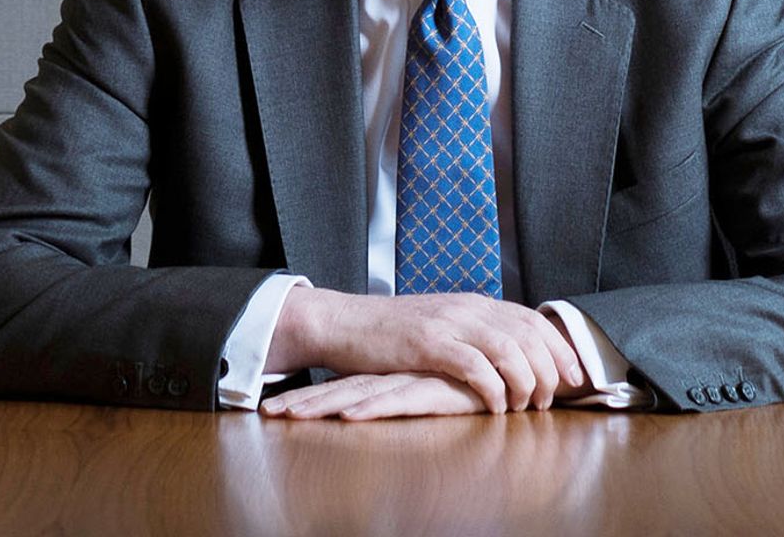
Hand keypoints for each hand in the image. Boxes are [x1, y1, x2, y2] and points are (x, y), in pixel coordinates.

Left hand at [261, 372, 484, 419]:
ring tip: (290, 416)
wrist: (515, 366)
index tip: (275, 408)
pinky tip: (348, 417)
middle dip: (304, 401)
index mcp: (392, 376)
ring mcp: (413, 380)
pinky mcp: (435, 389)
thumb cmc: (475, 382)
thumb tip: (369, 404)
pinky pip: (397, 401)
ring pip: (360, 394)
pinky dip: (371, 410)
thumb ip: (404, 393)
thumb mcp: (433, 390)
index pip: (343, 387)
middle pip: (341, 389)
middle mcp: (397, 376)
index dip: (310, 397)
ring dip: (323, 405)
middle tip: (268, 413)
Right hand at [265, 289, 583, 413]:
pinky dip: (493, 388)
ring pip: (509, 349)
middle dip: (548, 370)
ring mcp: (449, 323)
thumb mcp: (443, 325)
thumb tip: (512, 358)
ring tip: (524, 407)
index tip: (573, 377)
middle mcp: (469, 308)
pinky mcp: (428, 343)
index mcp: (476, 303)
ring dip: (524, 382)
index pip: (533, 319)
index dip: (559, 348)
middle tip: (548, 401)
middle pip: (529, 335)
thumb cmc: (394, 334)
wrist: (347, 323)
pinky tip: (495, 407)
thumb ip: (475, 335)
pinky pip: (474, 366)